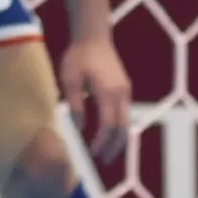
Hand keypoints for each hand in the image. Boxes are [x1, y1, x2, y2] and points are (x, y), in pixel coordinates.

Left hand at [59, 33, 134, 166]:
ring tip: (109, 152)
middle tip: (104, 160)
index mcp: (108, 92)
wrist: (94, 36)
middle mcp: (122, 93)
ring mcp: (126, 90)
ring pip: (127, 121)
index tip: (91, 153)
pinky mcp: (124, 88)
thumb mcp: (70, 79)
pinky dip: (119, 127)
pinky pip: (125, 113)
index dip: (101, 142)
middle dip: (115, 146)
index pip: (108, 125)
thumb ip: (75, 104)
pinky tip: (110, 134)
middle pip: (123, 127)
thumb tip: (80, 127)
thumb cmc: (79, 56)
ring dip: (119, 139)